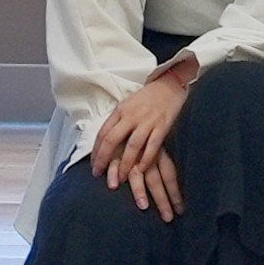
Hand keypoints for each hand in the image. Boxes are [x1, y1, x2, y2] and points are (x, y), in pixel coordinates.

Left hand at [84, 64, 195, 223]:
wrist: (170, 86)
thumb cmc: (147, 98)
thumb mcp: (127, 105)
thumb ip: (117, 122)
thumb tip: (105, 141)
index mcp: (120, 110)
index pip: (103, 133)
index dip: (96, 151)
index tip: (93, 165)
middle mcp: (131, 116)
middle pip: (113, 139)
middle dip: (104, 159)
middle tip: (99, 174)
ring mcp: (147, 121)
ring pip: (132, 146)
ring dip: (125, 164)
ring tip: (120, 178)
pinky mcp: (162, 126)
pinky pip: (152, 146)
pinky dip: (146, 159)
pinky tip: (142, 169)